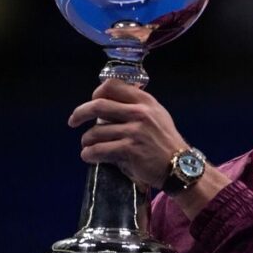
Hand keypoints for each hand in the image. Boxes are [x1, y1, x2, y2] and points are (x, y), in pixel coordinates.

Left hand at [69, 79, 187, 188]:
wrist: (180, 166)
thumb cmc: (166, 142)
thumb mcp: (157, 115)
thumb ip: (137, 105)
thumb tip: (109, 101)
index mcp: (145, 101)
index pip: (112, 86)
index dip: (96, 93)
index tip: (91, 102)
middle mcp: (139, 113)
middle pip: (98, 106)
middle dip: (79, 113)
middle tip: (73, 121)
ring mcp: (134, 131)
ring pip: (96, 132)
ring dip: (86, 140)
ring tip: (87, 145)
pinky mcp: (129, 150)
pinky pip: (99, 150)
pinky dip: (89, 154)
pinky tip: (89, 156)